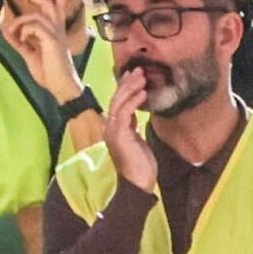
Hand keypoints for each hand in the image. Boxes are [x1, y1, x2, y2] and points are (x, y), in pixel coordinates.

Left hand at [6, 13, 82, 100]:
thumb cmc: (49, 71)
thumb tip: (5, 31)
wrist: (60, 86)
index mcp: (54, 31)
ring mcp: (55, 34)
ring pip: (37, 16)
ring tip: (12, 31)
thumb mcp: (29, 54)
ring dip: (20, 21)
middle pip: (48, 4)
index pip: (57, 7)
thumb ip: (19, 42)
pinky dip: (24, 30)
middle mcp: (57, 29)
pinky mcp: (52, 40)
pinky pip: (35, 26)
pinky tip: (22, 40)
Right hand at [102, 65, 162, 191]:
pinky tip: (143, 92)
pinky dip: (133, 101)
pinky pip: (124, 113)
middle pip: (116, 99)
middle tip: (139, 69)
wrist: (137, 184)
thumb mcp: (137, 140)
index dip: (125, 88)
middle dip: (127, 83)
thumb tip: (135, 112)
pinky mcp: (119, 135)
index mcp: (113, 129)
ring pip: (118, 103)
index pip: (117, 103)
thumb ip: (133, 126)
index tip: (134, 75)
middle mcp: (109, 128)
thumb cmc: (140, 165)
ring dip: (131, 88)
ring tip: (142, 76)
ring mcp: (112, 131)